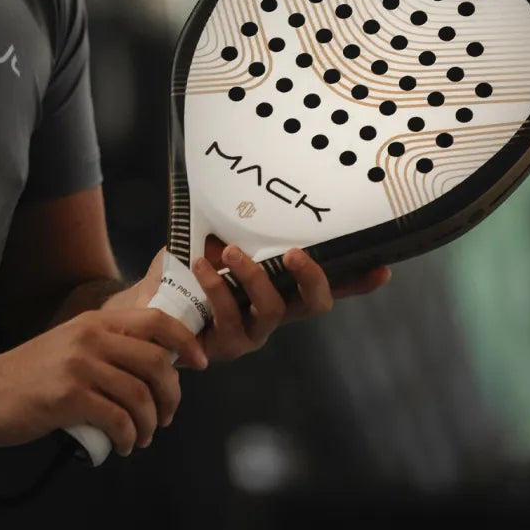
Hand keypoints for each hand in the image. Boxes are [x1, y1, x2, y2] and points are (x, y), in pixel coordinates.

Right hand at [0, 309, 206, 455]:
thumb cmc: (33, 375)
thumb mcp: (75, 345)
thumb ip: (112, 348)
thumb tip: (159, 366)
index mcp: (98, 321)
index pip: (158, 321)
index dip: (186, 342)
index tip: (199, 364)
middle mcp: (93, 337)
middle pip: (157, 362)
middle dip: (172, 395)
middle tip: (166, 416)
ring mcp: (81, 365)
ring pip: (140, 395)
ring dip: (150, 423)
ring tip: (144, 437)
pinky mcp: (69, 396)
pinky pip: (118, 419)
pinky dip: (130, 437)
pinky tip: (125, 446)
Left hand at [104, 242, 390, 362]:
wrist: (147, 304)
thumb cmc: (188, 268)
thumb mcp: (217, 238)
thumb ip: (239, 224)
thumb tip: (253, 183)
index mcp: (283, 287)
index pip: (330, 285)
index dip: (358, 281)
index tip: (383, 269)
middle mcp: (276, 313)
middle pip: (314, 305)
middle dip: (311, 278)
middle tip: (295, 253)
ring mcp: (251, 333)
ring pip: (271, 312)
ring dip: (253, 279)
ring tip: (228, 253)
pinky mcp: (222, 346)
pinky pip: (228, 321)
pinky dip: (215, 291)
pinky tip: (200, 269)